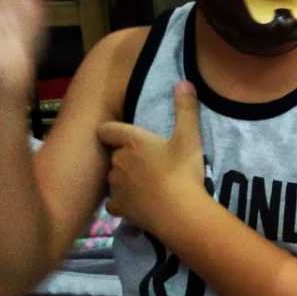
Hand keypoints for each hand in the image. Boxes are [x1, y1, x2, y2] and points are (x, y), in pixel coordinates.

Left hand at [98, 82, 205, 236]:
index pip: (107, 130)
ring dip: (123, 178)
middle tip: (146, 162)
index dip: (113, 131)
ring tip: (144, 184)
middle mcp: (117, 161)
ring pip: (113, 178)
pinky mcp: (119, 208)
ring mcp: (116, 186)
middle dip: (124, 156)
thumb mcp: (189, 137)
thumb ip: (185, 109)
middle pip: (113, 154)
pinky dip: (122, 202)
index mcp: (131, 141)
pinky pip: (114, 202)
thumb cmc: (183, 171)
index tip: (123, 135)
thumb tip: (184, 81)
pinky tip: (136, 204)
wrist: (179, 213)